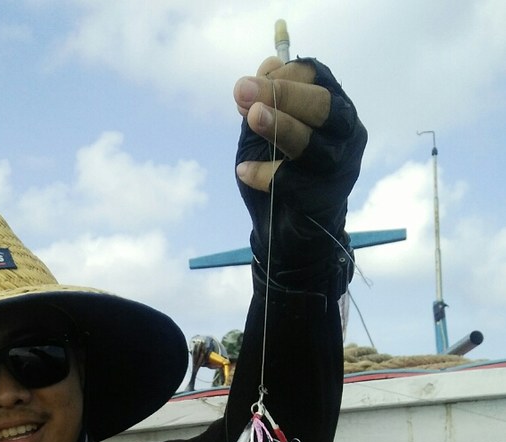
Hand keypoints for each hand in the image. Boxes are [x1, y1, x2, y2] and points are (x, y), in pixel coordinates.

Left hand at [232, 57, 366, 275]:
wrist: (288, 230)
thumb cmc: (280, 173)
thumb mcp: (267, 131)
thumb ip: (264, 101)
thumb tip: (266, 64)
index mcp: (333, 107)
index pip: (316, 78)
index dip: (282, 76)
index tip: (248, 83)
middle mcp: (346, 131)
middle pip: (321, 105)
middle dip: (281, 95)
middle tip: (243, 91)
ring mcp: (341, 165)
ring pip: (312, 142)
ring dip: (280, 126)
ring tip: (252, 117)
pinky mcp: (327, 197)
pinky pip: (294, 182)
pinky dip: (265, 174)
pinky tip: (243, 171)